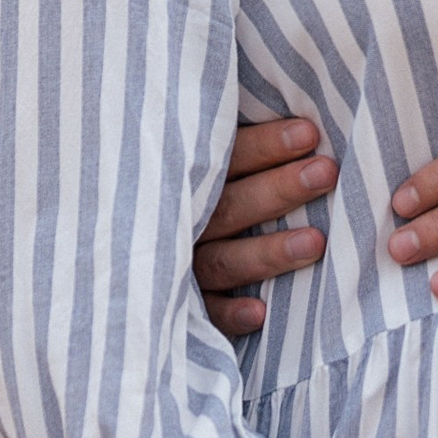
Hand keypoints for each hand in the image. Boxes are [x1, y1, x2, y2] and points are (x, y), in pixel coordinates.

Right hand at [193, 115, 336, 339]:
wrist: (111, 263)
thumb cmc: (196, 197)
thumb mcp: (207, 167)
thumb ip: (236, 148)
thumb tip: (304, 121)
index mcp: (184, 181)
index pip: (226, 160)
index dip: (265, 146)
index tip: (310, 133)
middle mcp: (181, 224)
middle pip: (230, 207)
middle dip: (278, 190)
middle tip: (326, 172)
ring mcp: (180, 270)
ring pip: (223, 261)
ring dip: (268, 252)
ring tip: (316, 242)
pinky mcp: (184, 312)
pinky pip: (205, 316)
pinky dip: (229, 313)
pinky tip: (260, 312)